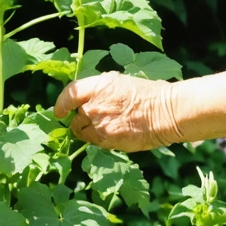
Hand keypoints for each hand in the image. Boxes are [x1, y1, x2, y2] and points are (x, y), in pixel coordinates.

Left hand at [54, 72, 180, 151]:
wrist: (166, 112)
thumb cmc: (150, 94)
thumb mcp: (122, 83)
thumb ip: (101, 91)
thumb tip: (88, 100)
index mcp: (98, 86)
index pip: (70, 94)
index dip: (61, 103)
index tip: (59, 111)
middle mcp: (95, 105)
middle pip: (76, 116)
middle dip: (80, 119)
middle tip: (92, 119)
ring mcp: (100, 124)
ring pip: (82, 132)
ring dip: (88, 131)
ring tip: (104, 127)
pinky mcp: (107, 140)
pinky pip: (94, 142)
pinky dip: (99, 140)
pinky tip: (113, 134)